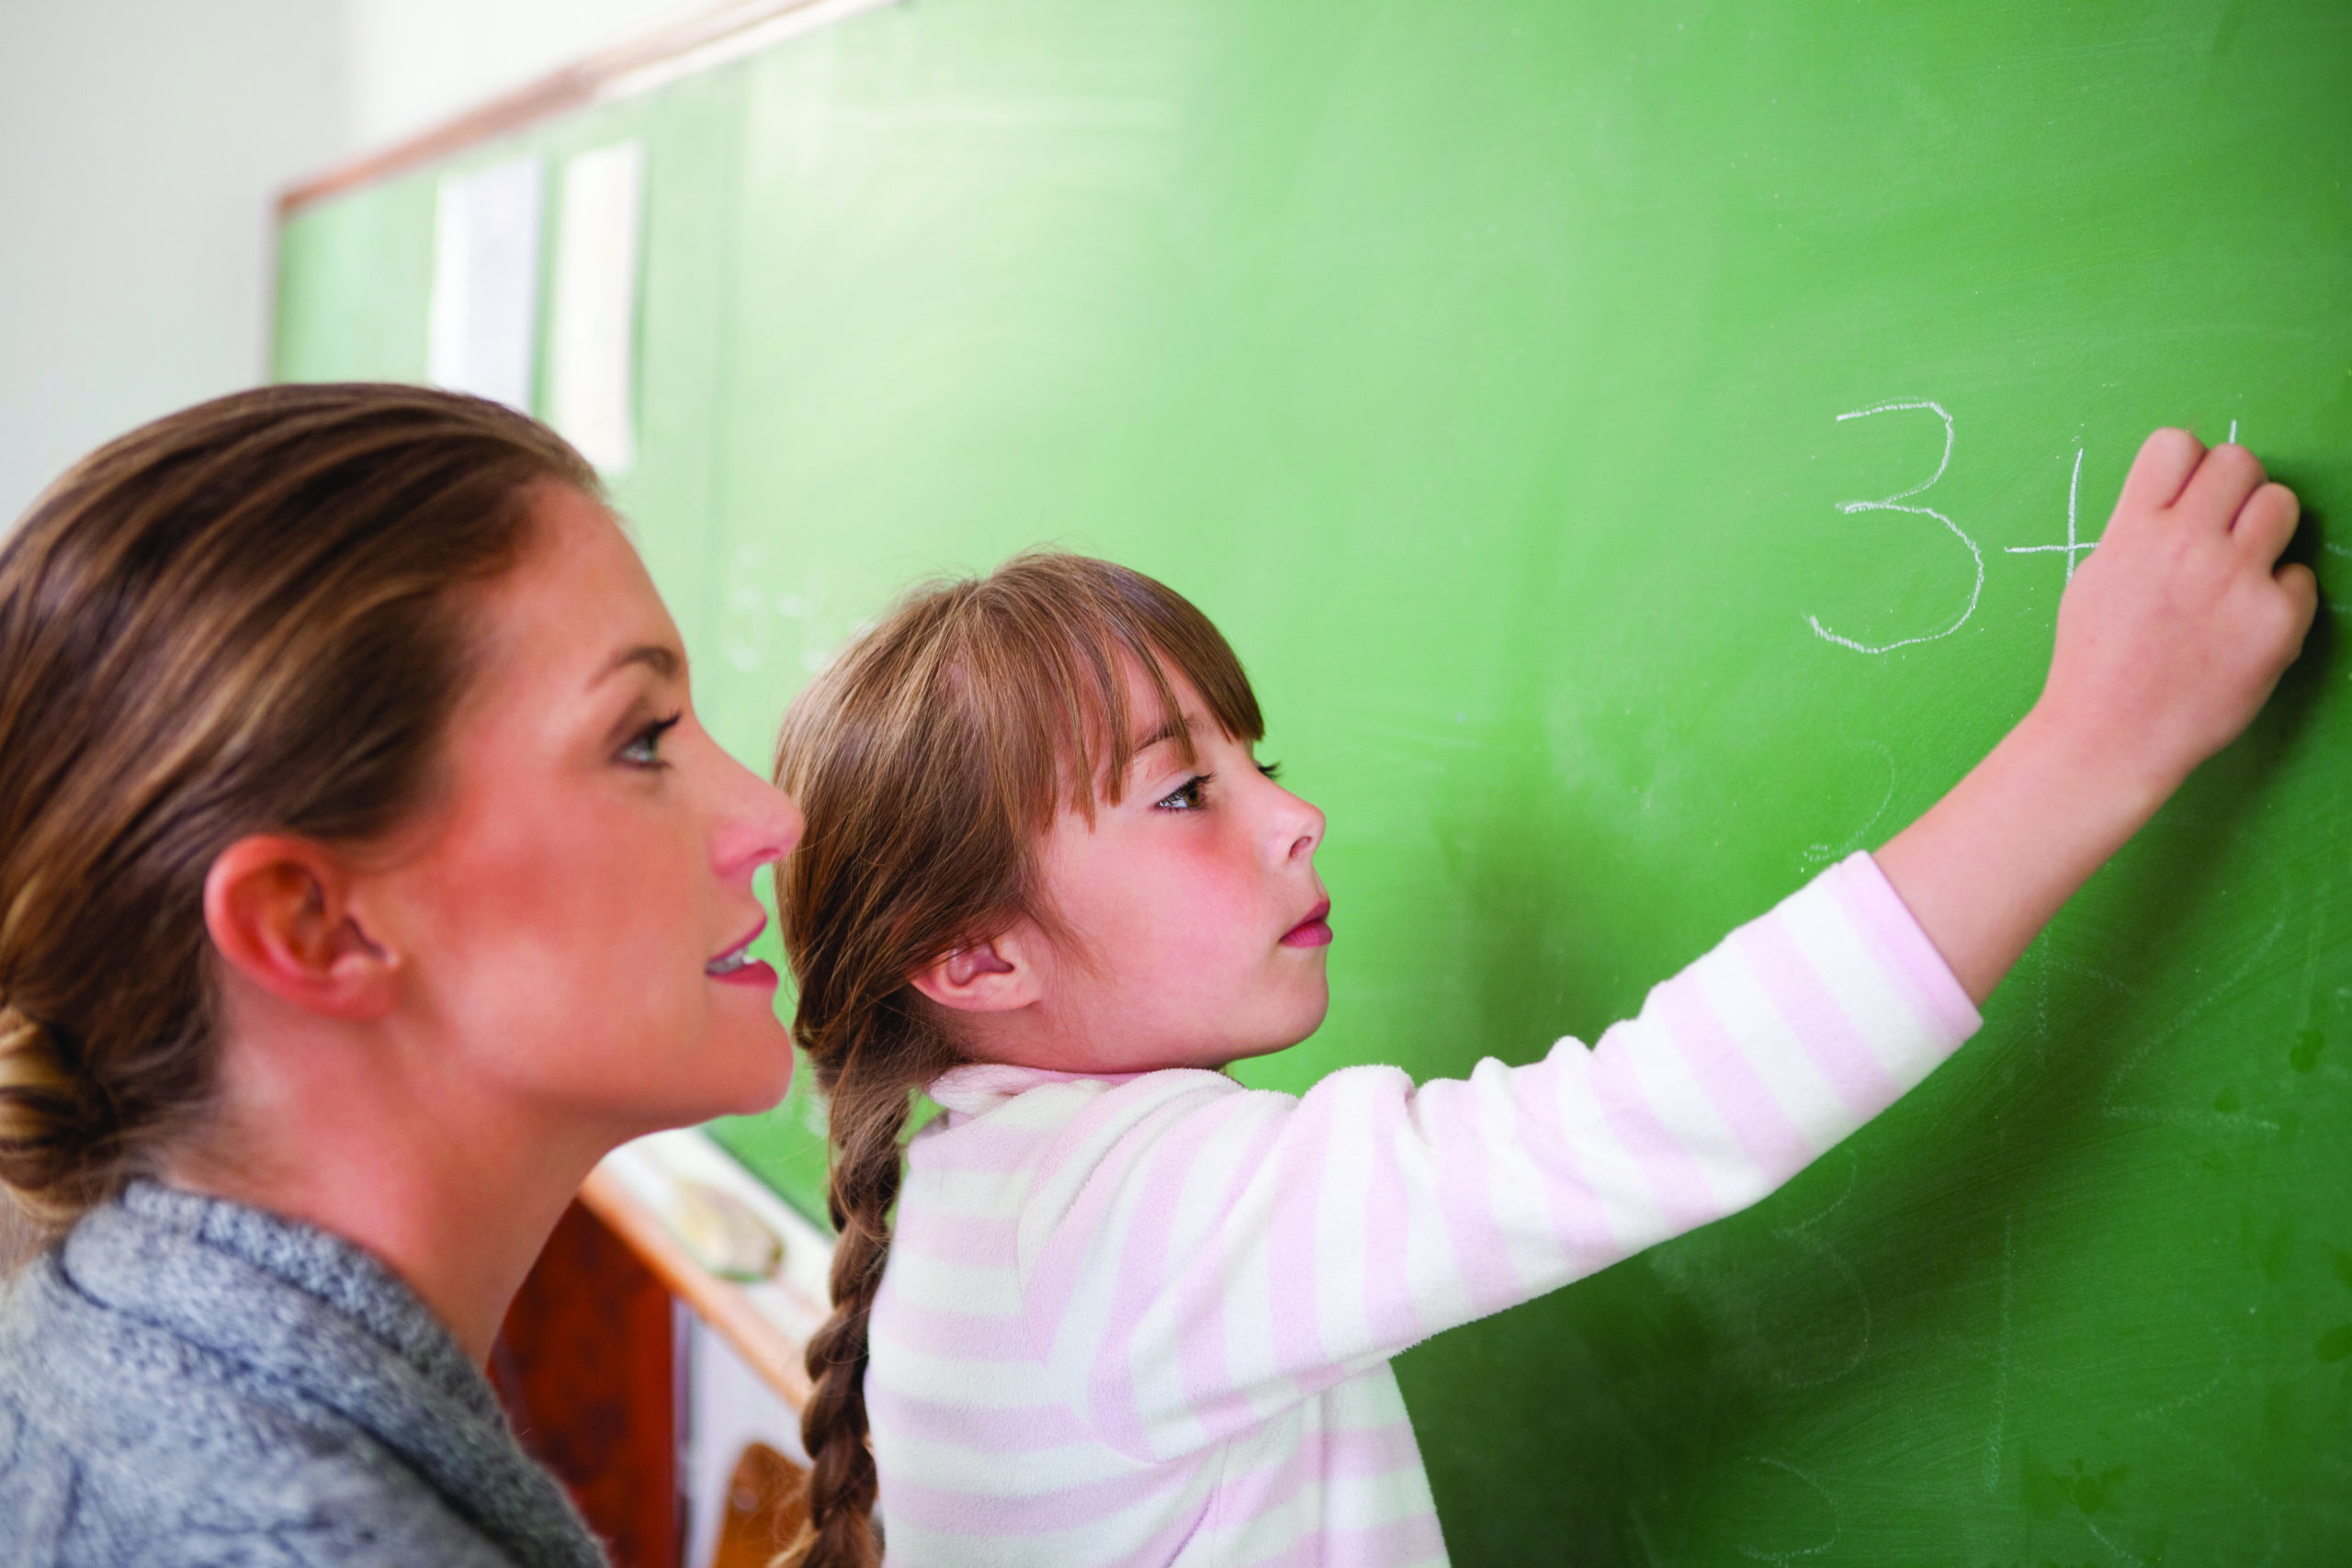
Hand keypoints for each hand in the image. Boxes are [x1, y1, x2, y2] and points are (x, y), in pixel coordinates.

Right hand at [2039, 430, 2316, 803]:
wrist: (2111, 736)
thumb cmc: (2096, 661)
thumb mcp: (2096, 577)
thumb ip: (2139, 529)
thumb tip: (2184, 495)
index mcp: (2134, 530)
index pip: (2177, 444)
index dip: (2187, 466)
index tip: (2186, 496)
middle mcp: (2186, 545)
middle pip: (2240, 462)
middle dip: (2234, 490)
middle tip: (2222, 530)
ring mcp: (2236, 581)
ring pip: (2282, 504)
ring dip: (2265, 529)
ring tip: (2241, 568)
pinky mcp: (2277, 621)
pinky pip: (2302, 578)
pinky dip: (2280, 598)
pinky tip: (2245, 625)